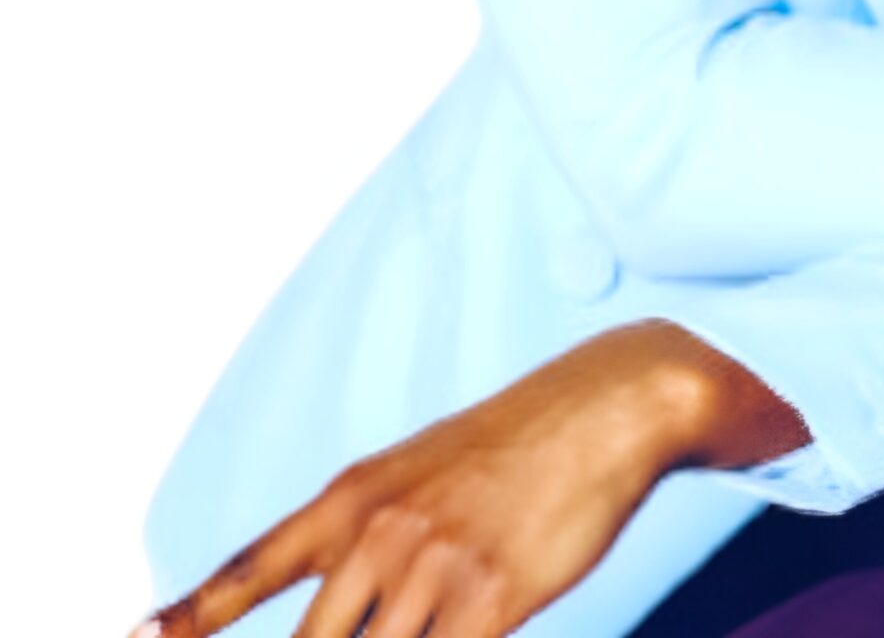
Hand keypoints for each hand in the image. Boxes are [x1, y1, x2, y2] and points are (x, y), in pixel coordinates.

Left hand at [128, 319, 718, 637]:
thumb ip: (368, 540)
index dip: (191, 613)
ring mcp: (432, 569)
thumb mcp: (422, 474)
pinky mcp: (491, 601)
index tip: (140, 635)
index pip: (251, 568)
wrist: (606, 405)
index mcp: (354, 496)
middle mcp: (379, 533)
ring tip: (428, 627)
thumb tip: (340, 613)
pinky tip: (463, 632)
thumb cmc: (516, 445)